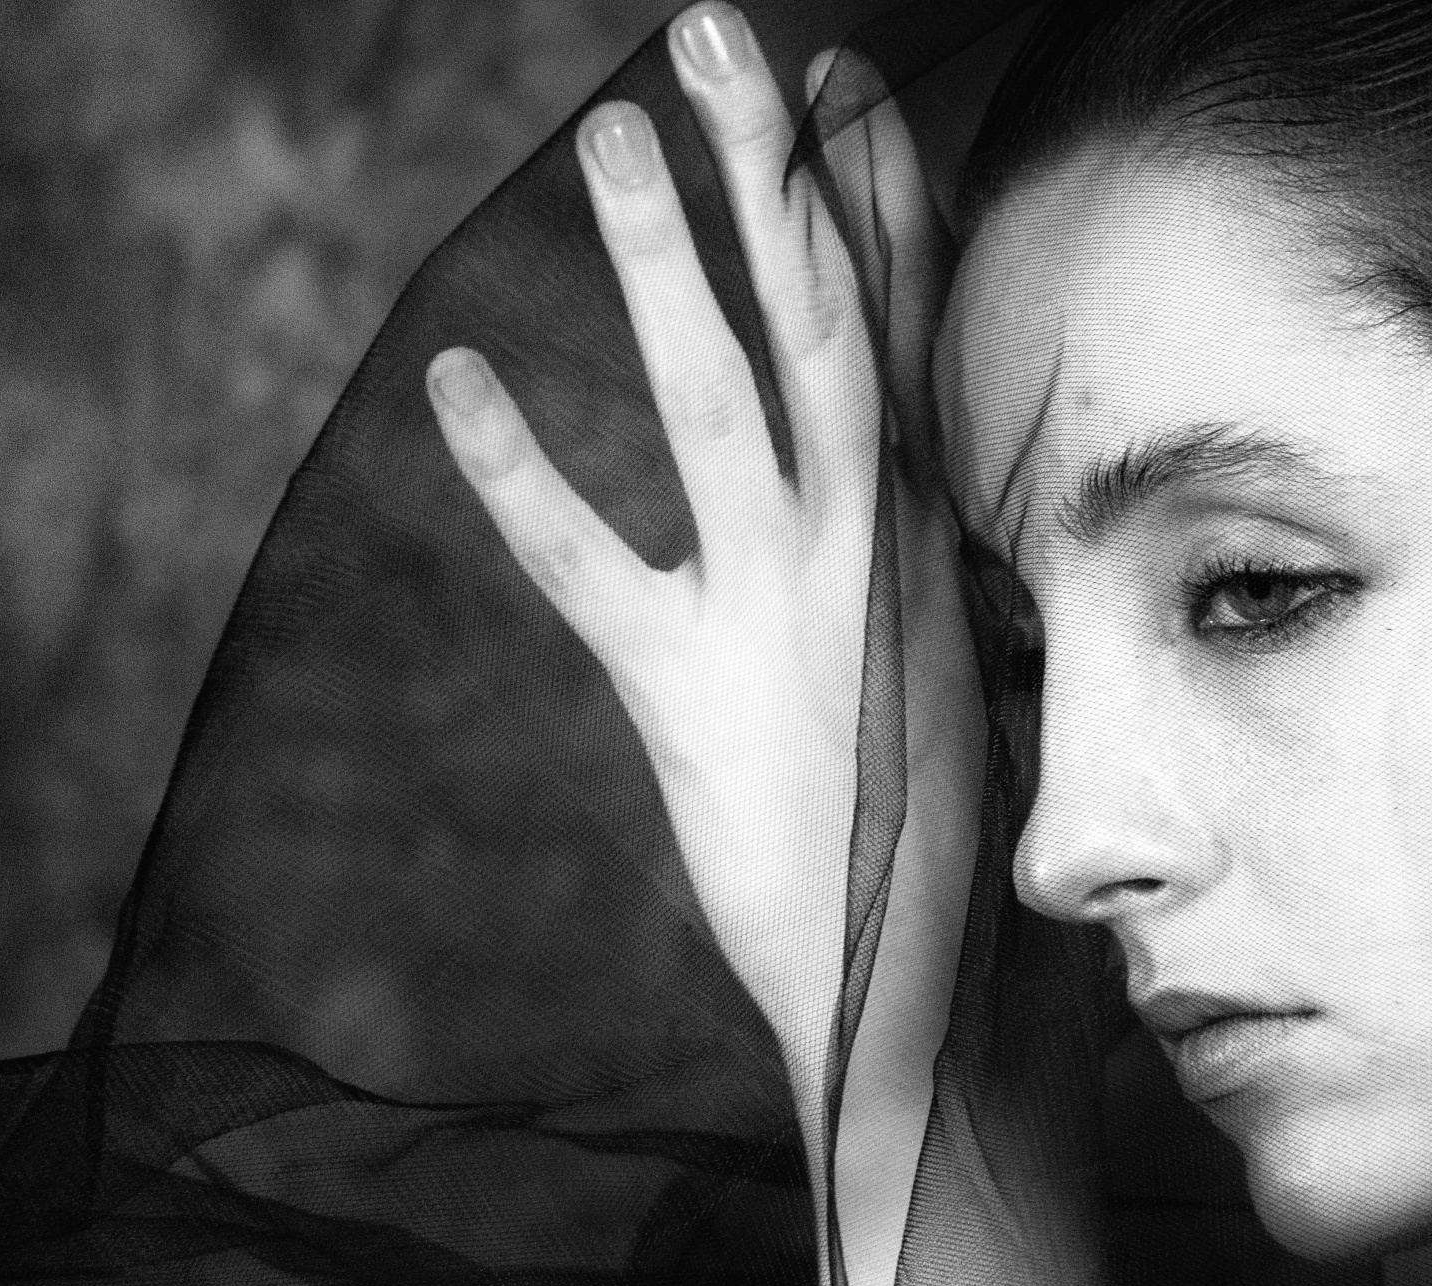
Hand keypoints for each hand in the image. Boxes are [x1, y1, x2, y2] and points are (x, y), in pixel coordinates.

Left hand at [425, 6, 979, 1138]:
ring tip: (608, 135)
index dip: (876, 205)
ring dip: (668, 263)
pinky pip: (592, 574)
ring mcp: (787, 623)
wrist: (938, 1038)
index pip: (911, 340)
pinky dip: (521, 479)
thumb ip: (949, 599)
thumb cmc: (971, 886)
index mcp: (943, 552)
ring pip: (724, 403)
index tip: (844, 89)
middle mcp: (874, 562)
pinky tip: (449, 378)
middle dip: (771, 174)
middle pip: (824, 324)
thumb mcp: (981, 707)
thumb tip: (941, 528)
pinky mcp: (694, 705)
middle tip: (721, 34)